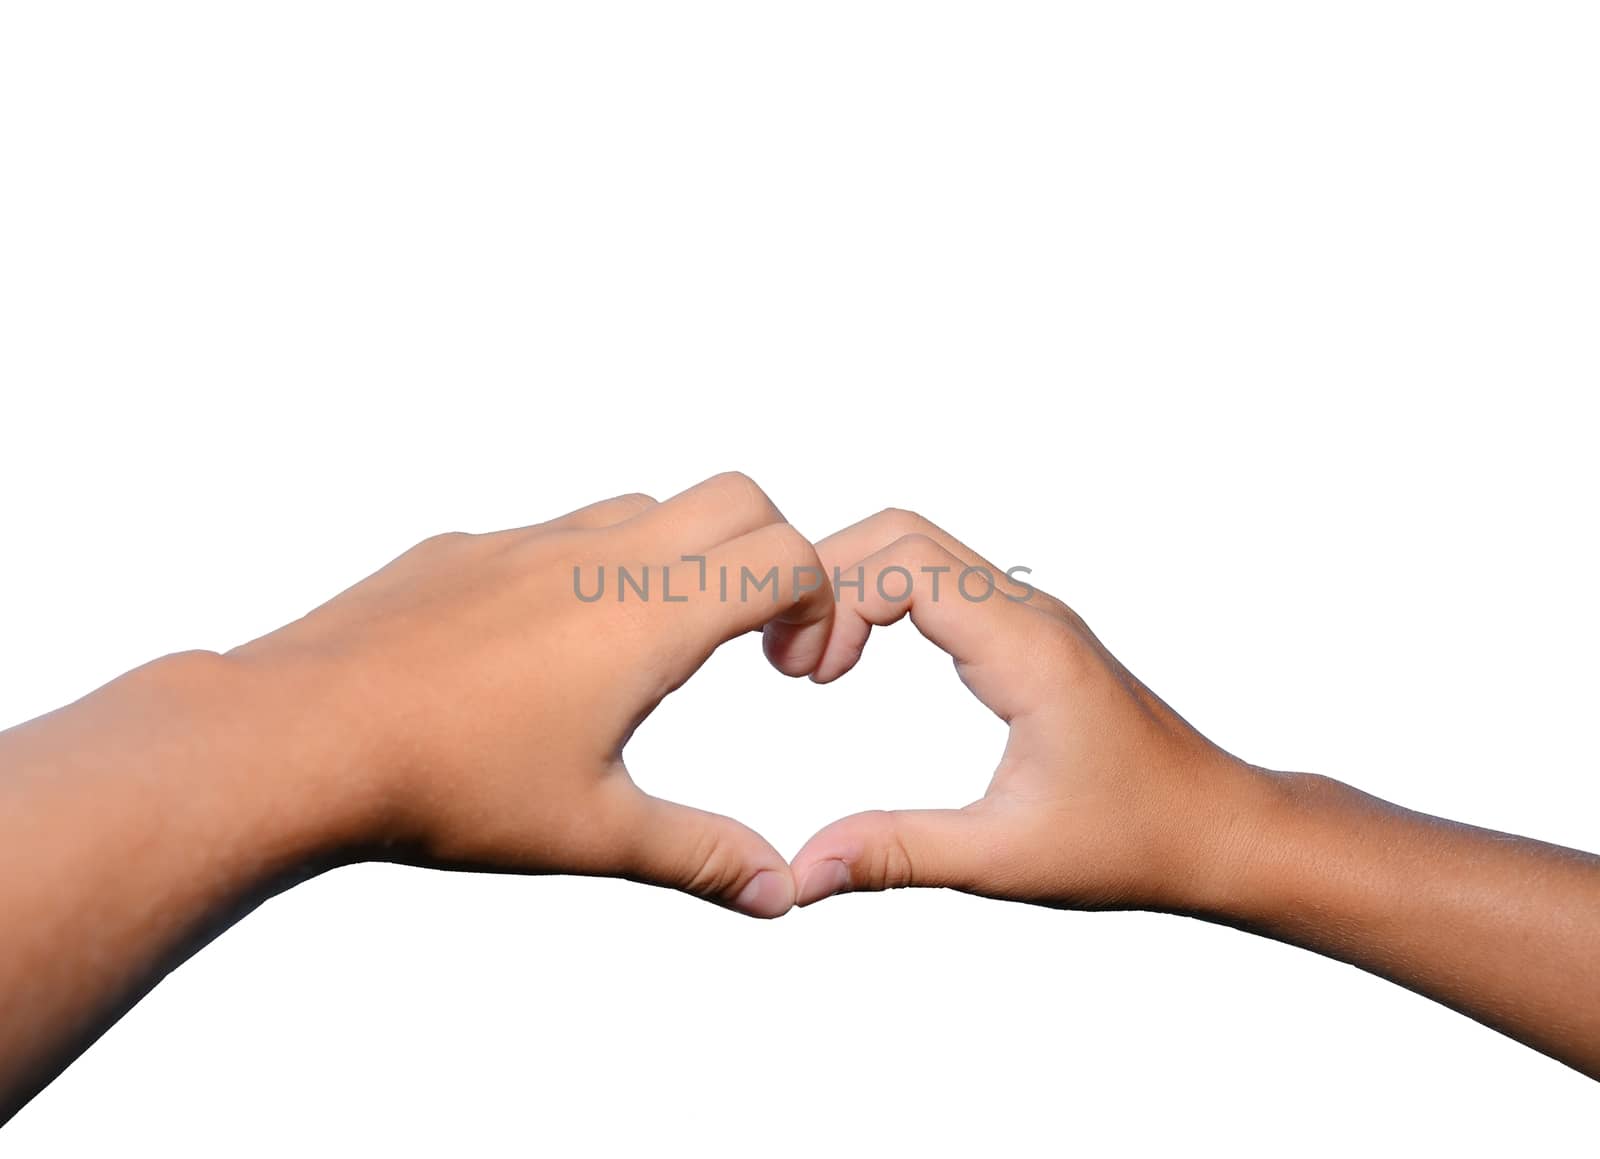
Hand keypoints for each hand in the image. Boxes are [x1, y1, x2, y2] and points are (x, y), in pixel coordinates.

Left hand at [231, 472, 831, 916]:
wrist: (298, 736)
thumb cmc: (446, 784)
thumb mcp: (593, 833)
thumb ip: (701, 855)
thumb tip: (779, 893)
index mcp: (647, 615)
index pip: (784, 554)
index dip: (822, 602)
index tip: (794, 670)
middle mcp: (598, 556)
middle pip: (735, 496)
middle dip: (773, 554)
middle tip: (752, 643)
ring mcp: (526, 541)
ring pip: (645, 507)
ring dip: (683, 559)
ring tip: (651, 656)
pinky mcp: (463, 548)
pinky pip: (559, 532)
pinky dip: (596, 569)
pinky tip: (546, 659)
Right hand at [781, 509, 1265, 911]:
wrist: (1220, 831)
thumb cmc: (1133, 842)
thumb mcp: (1006, 859)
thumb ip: (898, 855)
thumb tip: (801, 874)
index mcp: (1027, 649)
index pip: (905, 563)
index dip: (834, 602)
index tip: (809, 677)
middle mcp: (1029, 614)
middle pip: (902, 533)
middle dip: (827, 581)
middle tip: (793, 665)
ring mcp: (1031, 618)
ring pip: (919, 548)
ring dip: (852, 587)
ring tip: (816, 666)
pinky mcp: (1028, 635)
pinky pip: (939, 581)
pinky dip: (882, 600)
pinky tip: (857, 662)